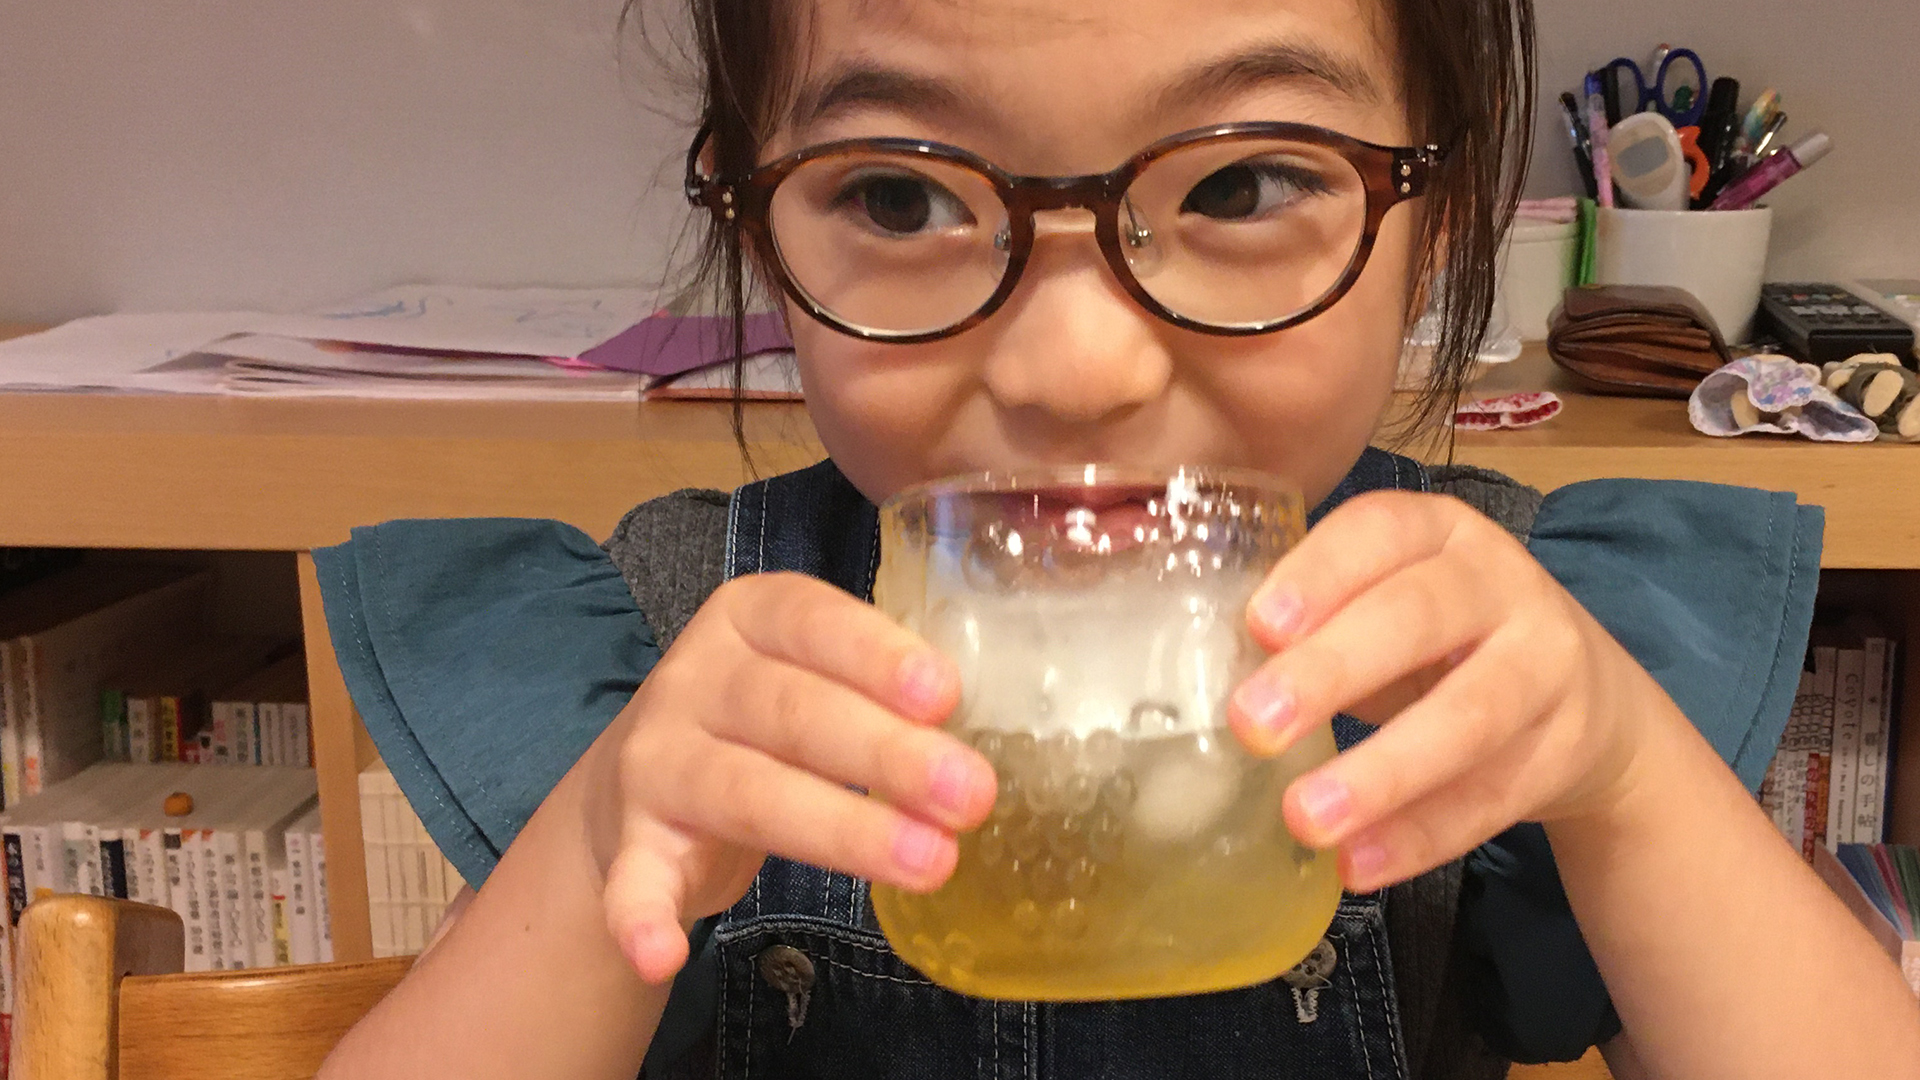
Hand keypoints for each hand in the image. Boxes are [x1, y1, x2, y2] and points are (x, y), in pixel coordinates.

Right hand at [591, 572, 997, 982]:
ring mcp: (657, 760)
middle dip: (887, 754)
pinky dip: (640, 917)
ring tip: (926, 864)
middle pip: (793, 713)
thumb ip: (880, 697)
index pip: (813, 620)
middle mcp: (695, 678)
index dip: (877, 655)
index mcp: (750, 618)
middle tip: (970, 796)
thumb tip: (973, 748)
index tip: (945, 695)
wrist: (642, 778)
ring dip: (838, 831)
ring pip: (745, 792)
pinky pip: (633, 881)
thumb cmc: (766, 722)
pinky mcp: (629, 841)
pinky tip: (663, 954)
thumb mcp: (817, 679)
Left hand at [1227, 491, 1663, 891]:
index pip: (1380, 531)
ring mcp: (1545, 664)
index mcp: (1438, 532)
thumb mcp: (1388, 604)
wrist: (1587, 701)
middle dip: (1331, 670)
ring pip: (1468, 715)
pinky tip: (1357, 863)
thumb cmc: (1443, 643)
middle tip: (1253, 725)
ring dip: (1380, 773)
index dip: (1319, 574)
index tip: (1258, 625)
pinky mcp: (1564, 747)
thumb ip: (1315, 621)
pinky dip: (1420, 835)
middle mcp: (1500, 583)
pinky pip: (1490, 797)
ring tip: (1303, 818)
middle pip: (1418, 617)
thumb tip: (1202, 670)